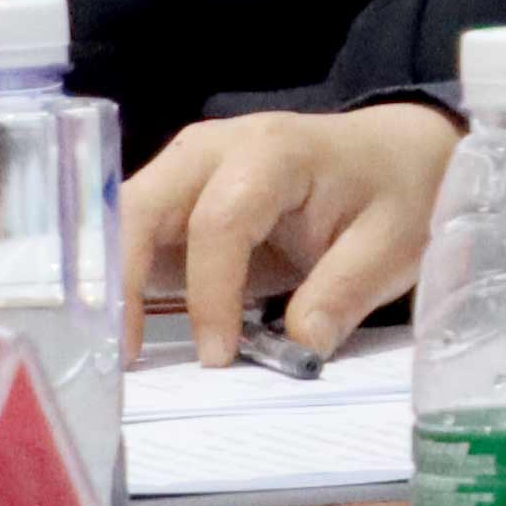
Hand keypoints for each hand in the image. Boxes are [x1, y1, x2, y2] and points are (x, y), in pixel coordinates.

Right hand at [123, 105, 464, 363]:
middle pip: (142, 208)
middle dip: (121, 281)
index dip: (209, 292)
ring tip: (111, 351)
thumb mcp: (392, 244)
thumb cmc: (395, 191)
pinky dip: (120, 279)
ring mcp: (186, 168)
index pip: (220, 221)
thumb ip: (344, 293)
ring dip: (110, 284)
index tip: (217, 355)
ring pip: (122, 221)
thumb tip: (299, 349)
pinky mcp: (176, 195)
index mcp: (273, 152)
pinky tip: (118, 330)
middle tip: (119, 355)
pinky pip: (132, 234)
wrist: (395, 153)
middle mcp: (214, 149)